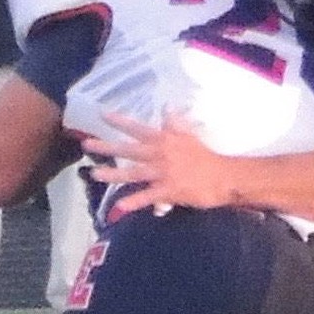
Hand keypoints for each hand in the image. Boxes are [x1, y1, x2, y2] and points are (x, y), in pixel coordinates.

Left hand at [82, 111, 233, 214]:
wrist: (225, 177)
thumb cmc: (208, 158)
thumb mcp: (191, 136)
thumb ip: (176, 123)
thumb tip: (167, 107)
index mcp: (165, 140)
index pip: (138, 128)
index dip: (120, 121)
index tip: (102, 115)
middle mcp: (160, 154)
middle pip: (129, 150)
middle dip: (107, 147)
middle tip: (87, 145)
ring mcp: (163, 173)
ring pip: (133, 173)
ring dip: (113, 174)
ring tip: (95, 174)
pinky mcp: (169, 191)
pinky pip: (147, 197)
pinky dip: (133, 202)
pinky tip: (119, 207)